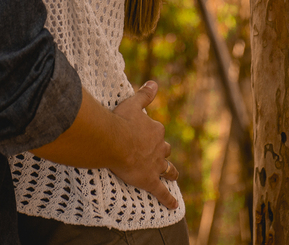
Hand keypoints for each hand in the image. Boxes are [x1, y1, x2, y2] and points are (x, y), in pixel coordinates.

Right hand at [110, 81, 178, 208]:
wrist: (114, 141)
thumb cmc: (120, 121)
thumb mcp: (132, 104)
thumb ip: (145, 94)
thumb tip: (154, 82)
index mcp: (155, 130)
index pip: (157, 132)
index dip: (151, 134)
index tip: (144, 134)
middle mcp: (159, 148)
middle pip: (165, 150)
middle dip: (163, 152)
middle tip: (160, 155)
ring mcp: (155, 165)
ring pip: (167, 169)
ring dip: (171, 172)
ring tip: (174, 176)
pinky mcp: (149, 180)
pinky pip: (161, 192)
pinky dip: (168, 199)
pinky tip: (174, 205)